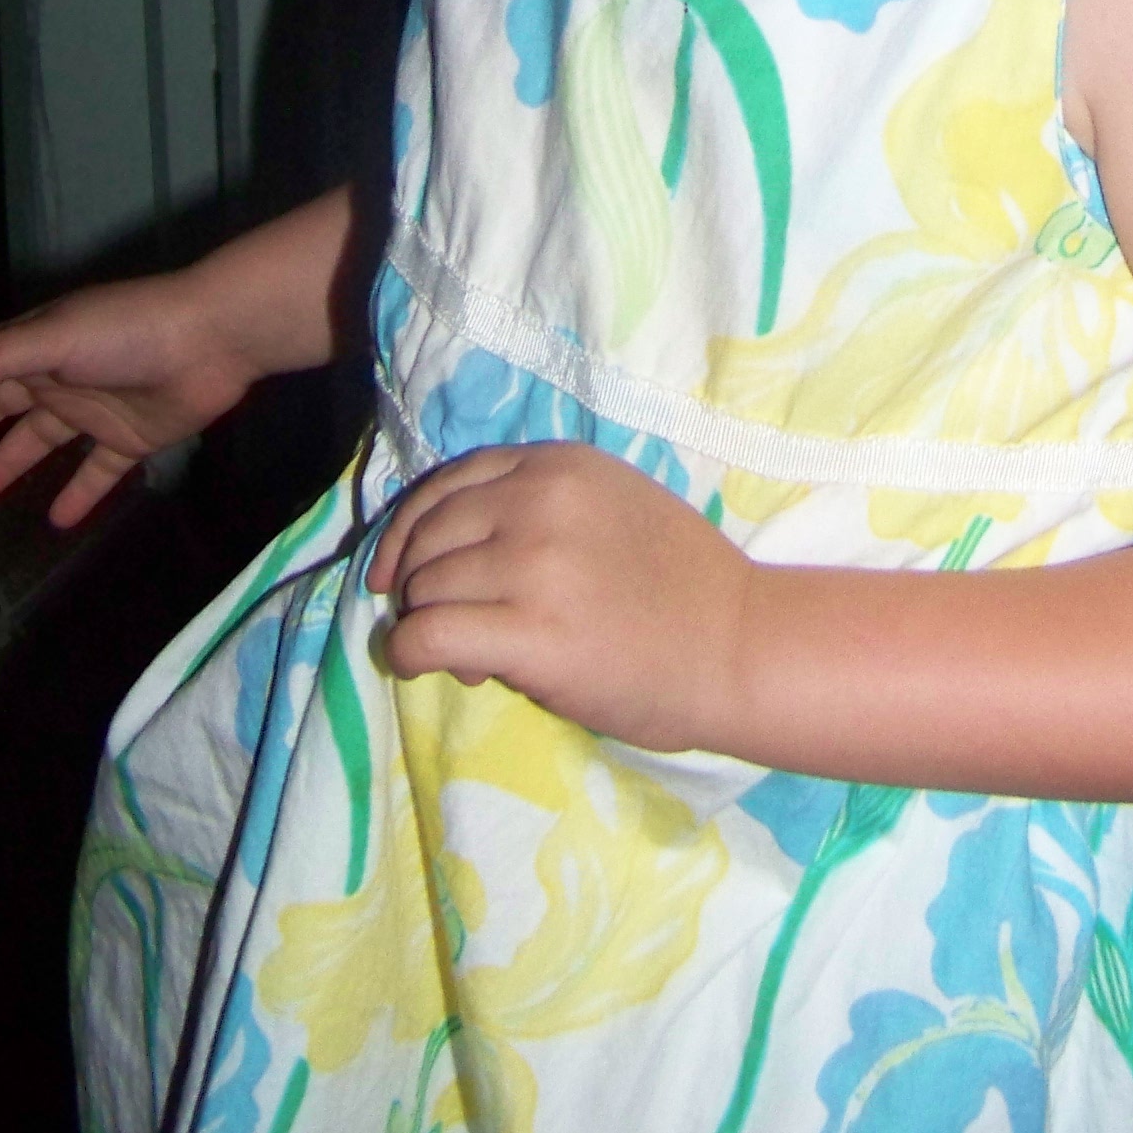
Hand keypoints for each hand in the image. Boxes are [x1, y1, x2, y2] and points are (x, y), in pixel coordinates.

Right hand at [0, 271, 264, 528]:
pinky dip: (76, 493)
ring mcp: (94, 407)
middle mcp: (59, 375)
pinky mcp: (130, 437)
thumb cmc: (129, 331)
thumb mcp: (57, 338)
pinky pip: (95, 470)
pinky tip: (55, 520)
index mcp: (37, 347)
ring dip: (5, 466)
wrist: (212, 339)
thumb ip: (0, 359)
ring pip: (38, 441)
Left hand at [367, 442, 754, 750]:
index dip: (409, 530)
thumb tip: (450, 548)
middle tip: (448, 624)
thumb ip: (536, 505)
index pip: (447, 484)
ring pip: (424, 589)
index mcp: (557, 464)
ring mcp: (534, 564)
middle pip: (427, 537)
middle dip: (419, 584)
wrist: (737, 645)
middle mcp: (538, 500)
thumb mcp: (609, 504)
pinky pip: (427, 636)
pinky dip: (409, 654)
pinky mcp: (531, 632)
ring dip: (426, 624)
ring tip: (470, 652)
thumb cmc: (679, 584)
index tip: (396, 570)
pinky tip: (428, 668)